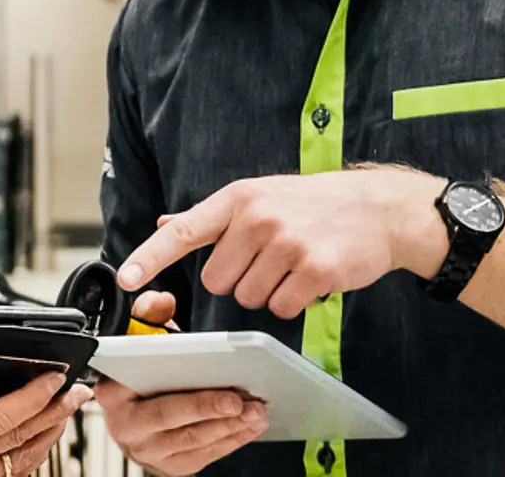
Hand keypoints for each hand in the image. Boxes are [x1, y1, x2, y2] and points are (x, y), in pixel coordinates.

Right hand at [0, 332, 92, 476]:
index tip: (56, 375)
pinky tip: (42, 435)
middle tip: (78, 388)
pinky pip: (13, 473)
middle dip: (56, 409)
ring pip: (25, 457)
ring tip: (68, 407)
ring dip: (52, 430)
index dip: (36, 396)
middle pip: (24, 435)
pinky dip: (34, 453)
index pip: (5, 415)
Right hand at [95, 292, 267, 475]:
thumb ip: (148, 313)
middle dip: (211, 411)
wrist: (132, 408)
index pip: (150, 394)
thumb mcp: (138, 337)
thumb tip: (162, 300)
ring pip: (193, 441)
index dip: (190, 397)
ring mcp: (147, 450)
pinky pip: (204, 456)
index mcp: (113, 392)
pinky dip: (231, 442)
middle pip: (173, 420)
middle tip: (243, 401)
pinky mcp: (169, 465)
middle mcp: (125, 426)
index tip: (221, 385)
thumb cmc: (140, 370)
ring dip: (229, 428)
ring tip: (256, 412)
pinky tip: (250, 427)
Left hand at [117, 168, 447, 318]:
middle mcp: (257, 219)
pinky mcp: (316, 269)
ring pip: (248, 298)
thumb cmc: (310, 203)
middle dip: (238, 279)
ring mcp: (287, 244)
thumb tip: (164, 223)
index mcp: (236, 199)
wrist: (379, 208)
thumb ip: (209, 216)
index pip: (182, 232)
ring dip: (268, 291)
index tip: (126, 279)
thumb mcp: (257, 196)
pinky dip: (294, 302)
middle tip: (268, 259)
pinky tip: (311, 277)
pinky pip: (283, 308)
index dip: (149, 258)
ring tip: (293, 263)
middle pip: (217, 281)